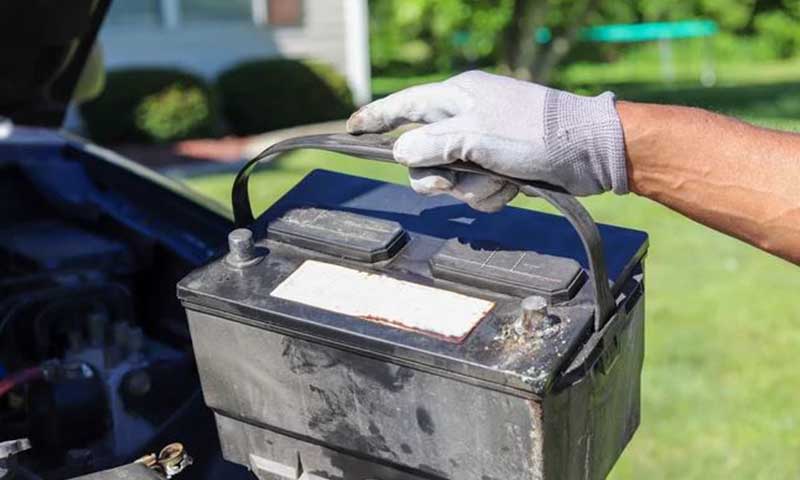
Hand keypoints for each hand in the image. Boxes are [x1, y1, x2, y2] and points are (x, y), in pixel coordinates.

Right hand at [347, 70, 626, 211]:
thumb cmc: (534, 134)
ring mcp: (484, 142)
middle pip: (423, 154)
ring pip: (451, 177)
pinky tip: (512, 189)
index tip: (351, 129)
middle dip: (436, 176)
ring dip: (472, 188)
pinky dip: (491, 194)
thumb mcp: (476, 137)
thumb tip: (401, 153)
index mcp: (456, 96)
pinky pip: (477, 188)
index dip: (376, 119)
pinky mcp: (501, 165)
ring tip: (500, 181)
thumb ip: (432, 145)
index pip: (403, 106)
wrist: (590, 152)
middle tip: (448, 182)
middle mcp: (466, 117)